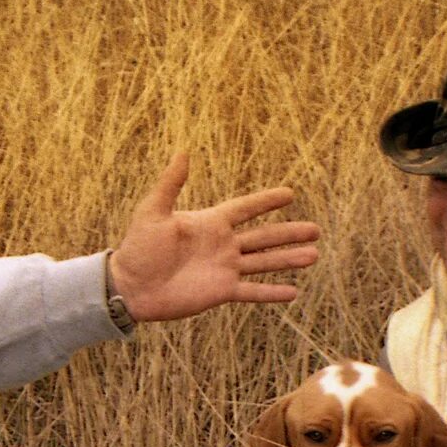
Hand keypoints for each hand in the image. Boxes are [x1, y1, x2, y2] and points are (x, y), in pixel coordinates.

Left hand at [105, 152, 321, 322]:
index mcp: (210, 223)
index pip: (246, 208)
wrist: (130, 286)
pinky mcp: (221, 292)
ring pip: (264, 263)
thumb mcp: (153, 211)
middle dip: (290, 233)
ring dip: (288, 259)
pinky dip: (272, 292)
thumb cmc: (138, 247)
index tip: (290, 193)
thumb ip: (171, 184)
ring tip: (314, 255)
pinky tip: (293, 292)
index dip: (267, 201)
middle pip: (264, 237)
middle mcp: (222, 245)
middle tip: (316, 229)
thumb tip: (183, 153)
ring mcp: (224, 269)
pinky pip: (252, 291)